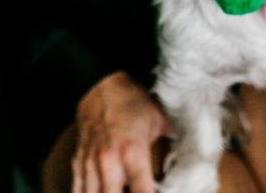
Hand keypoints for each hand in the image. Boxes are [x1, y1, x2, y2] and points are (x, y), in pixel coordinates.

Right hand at [72, 71, 169, 192]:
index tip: (159, 192)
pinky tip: (100, 191)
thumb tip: (188, 152)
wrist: (100, 84)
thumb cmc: (131, 100)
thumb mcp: (158, 118)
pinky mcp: (78, 162)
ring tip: (120, 188)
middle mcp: (109, 162)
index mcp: (133, 152)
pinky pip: (77, 190)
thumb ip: (170, 140)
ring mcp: (90, 164)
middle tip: (136, 188)